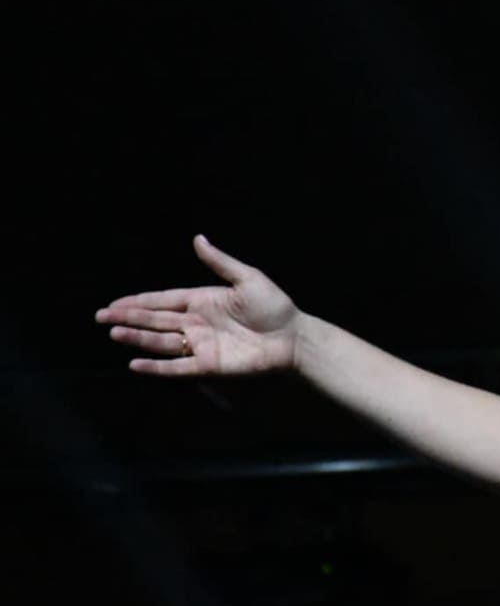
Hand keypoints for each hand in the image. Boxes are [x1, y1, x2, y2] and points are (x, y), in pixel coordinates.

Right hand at [95, 235, 301, 375]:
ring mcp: (201, 344)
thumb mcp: (248, 278)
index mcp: (203, 301)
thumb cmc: (275, 306)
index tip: (114, 302)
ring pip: (160, 342)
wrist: (294, 337)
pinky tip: (135, 364)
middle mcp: (197, 323)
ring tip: (114, 333)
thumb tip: (197, 238)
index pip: (164, 300)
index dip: (139, 301)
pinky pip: (177, 367)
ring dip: (137, 338)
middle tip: (100, 316)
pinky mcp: (209, 364)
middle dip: (128, 317)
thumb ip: (220, 262)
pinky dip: (157, 367)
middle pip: (156, 320)